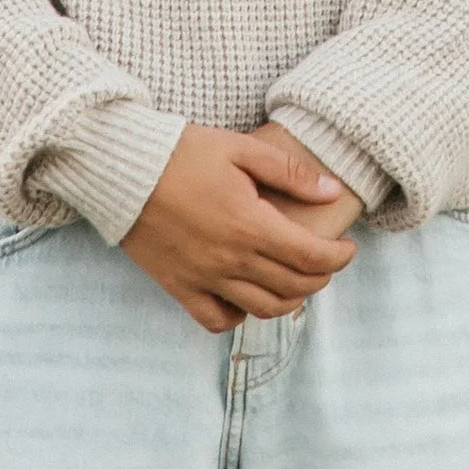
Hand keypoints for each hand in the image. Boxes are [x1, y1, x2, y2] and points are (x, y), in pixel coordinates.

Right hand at [123, 126, 359, 330]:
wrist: (121, 170)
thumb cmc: (180, 152)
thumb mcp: (239, 148)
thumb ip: (289, 173)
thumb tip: (332, 191)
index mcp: (249, 224)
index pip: (311, 257)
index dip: (339, 258)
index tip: (348, 248)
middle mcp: (231, 259)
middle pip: (294, 286)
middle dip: (320, 277)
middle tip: (326, 261)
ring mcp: (204, 278)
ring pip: (263, 308)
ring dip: (290, 300)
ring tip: (297, 281)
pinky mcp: (179, 287)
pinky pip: (217, 320)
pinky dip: (240, 315)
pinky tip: (248, 296)